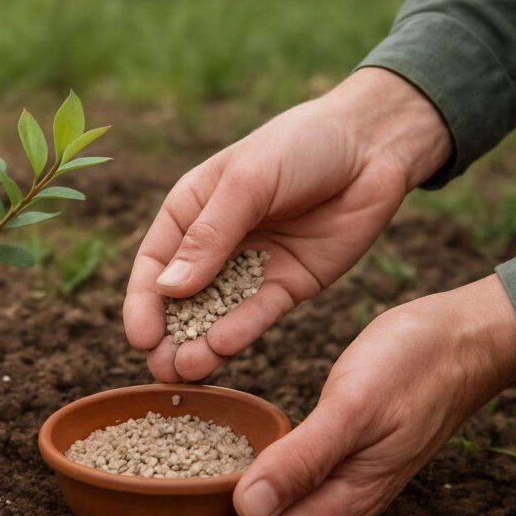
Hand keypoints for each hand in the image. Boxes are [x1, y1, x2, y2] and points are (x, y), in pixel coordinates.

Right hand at [124, 68, 451, 381]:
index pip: (155, 263)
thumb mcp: (248, 181)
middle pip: (182, 298)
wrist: (374, 144)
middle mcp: (215, 244)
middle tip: (160, 369)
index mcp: (191, 211)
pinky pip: (259, 313)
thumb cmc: (300, 144)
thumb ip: (210, 236)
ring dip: (200, 343)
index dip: (143, 302)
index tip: (140, 337)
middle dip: (169, 334)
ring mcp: (251, 267)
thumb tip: (168, 289)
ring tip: (186, 371)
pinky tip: (225, 346)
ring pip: (218, 314)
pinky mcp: (288, 284)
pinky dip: (242, 330)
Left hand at [134, 274, 515, 515]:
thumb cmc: (414, 366)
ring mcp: (340, 477)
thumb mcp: (355, 407)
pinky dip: (243, 494)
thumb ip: (304, 460)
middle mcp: (339, 496)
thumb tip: (248, 511)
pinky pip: (282, 486)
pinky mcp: (336, 452)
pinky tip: (218, 481)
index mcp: (345, 495)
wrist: (464, 340)